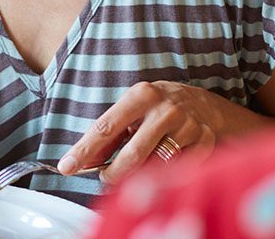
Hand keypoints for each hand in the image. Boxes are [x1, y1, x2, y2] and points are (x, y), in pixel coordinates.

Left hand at [58, 81, 224, 182]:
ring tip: (136, 169)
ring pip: (156, 166)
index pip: (106, 127)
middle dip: (114, 174)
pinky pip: (177, 172)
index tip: (66, 167)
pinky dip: (166, 175)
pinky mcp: (205, 143)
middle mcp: (166, 109)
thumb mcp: (134, 108)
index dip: (84, 150)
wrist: (207, 104)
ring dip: (141, 176)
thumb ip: (112, 133)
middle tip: (106, 178)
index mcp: (142, 95)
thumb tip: (87, 160)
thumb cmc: (159, 107)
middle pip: (132, 154)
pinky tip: (165, 165)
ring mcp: (188, 127)